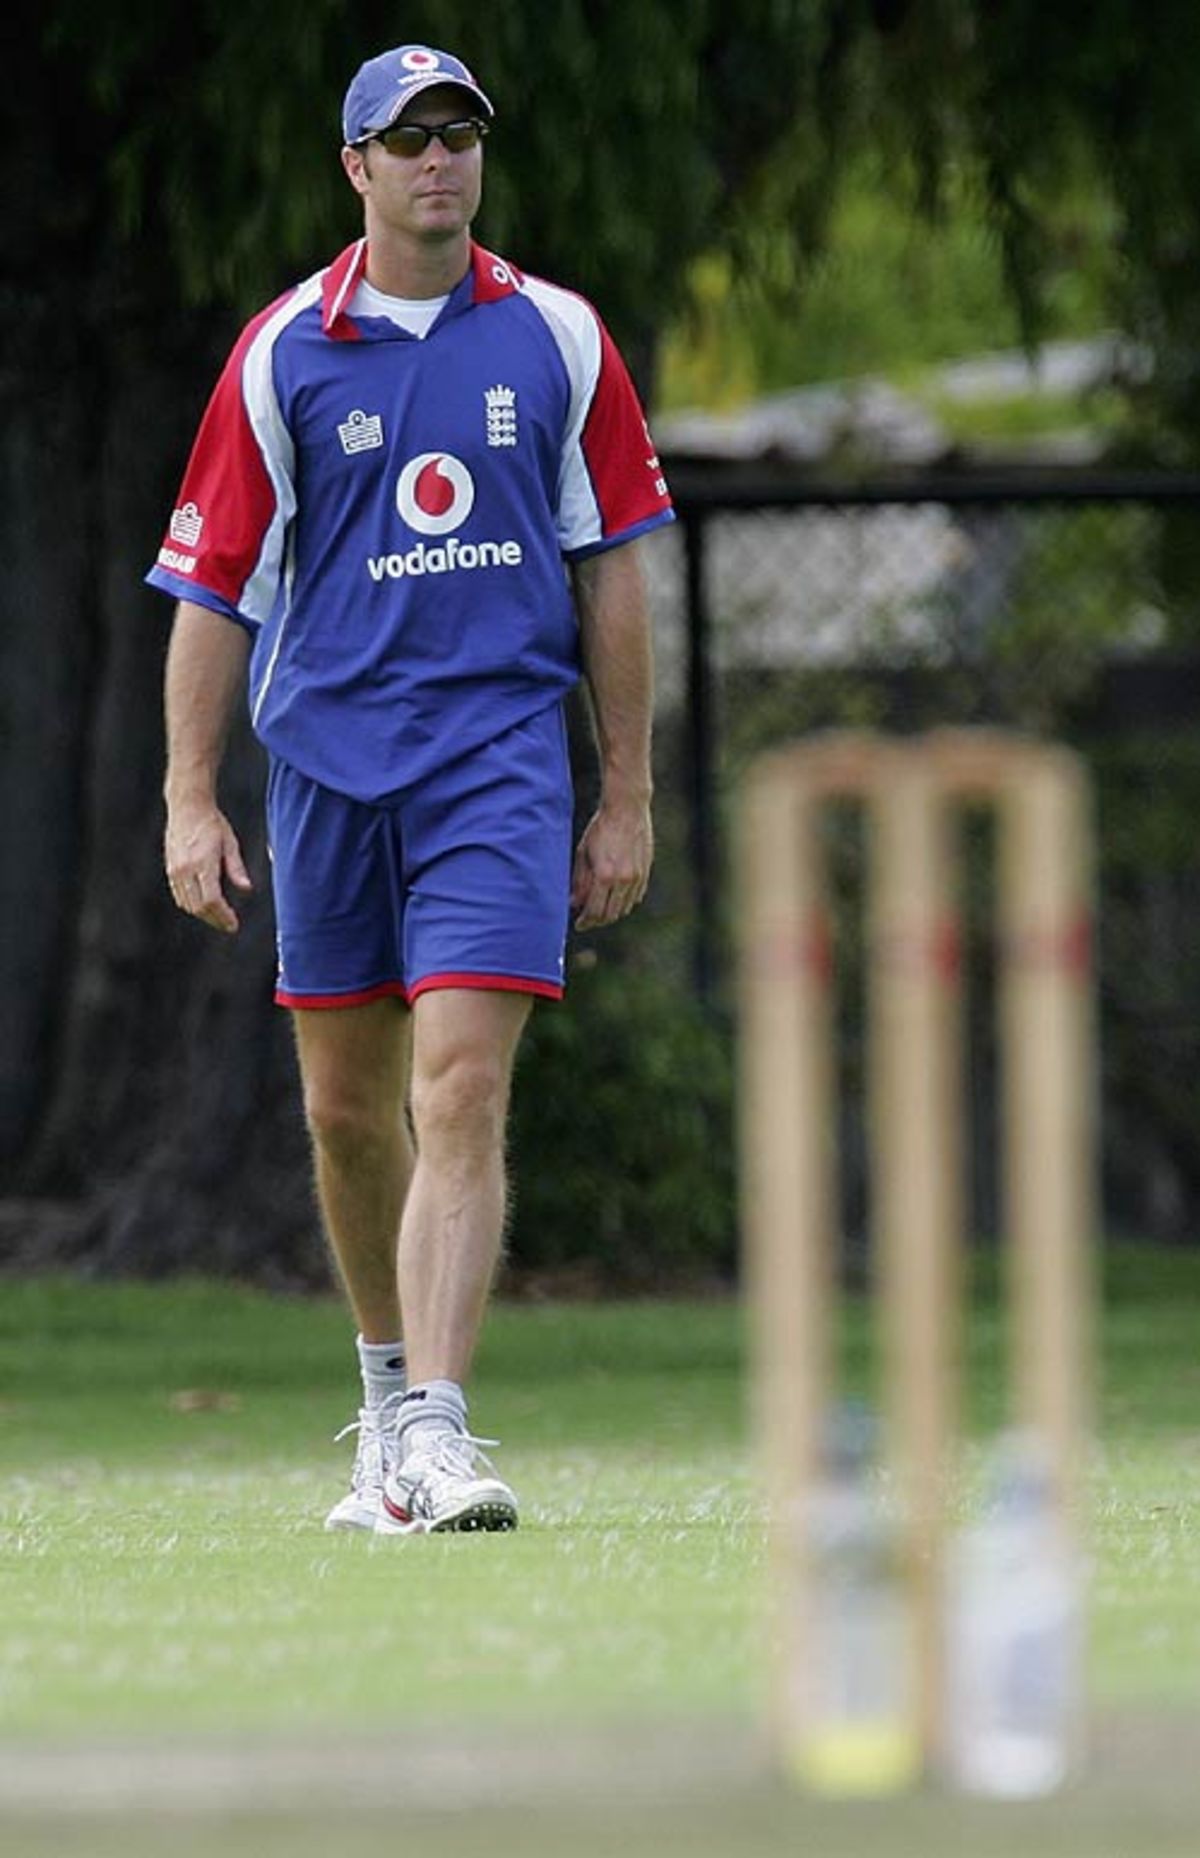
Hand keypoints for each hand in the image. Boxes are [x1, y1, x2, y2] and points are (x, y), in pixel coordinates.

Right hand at [165, 801, 252, 934]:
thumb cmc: (212, 823)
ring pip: (188, 904)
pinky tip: (204, 906)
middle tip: (229, 925)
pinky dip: (192, 905)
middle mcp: (186, 869)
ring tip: (219, 917)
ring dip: (204, 914)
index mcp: (203, 863)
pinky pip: (180, 896)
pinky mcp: (170, 870)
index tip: (234, 924)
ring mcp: (175, 870)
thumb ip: (237, 868)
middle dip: (215, 919)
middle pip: (199, 907)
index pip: (212, 900)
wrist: (187, 807)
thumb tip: (247, 888)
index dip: (223, 916)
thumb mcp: (230, 843)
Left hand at [571, 798, 652, 930]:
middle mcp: (623, 880)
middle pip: (610, 914)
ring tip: (599, 909)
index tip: (578, 924)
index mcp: (604, 875)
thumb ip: (579, 881)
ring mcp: (637, 877)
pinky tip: (614, 898)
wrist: (627, 809)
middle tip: (587, 920)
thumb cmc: (601, 828)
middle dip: (597, 921)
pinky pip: (635, 897)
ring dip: (611, 913)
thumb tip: (574, 903)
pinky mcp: (645, 872)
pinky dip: (624, 902)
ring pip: (624, 908)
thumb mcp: (583, 853)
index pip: (594, 911)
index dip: (585, 921)